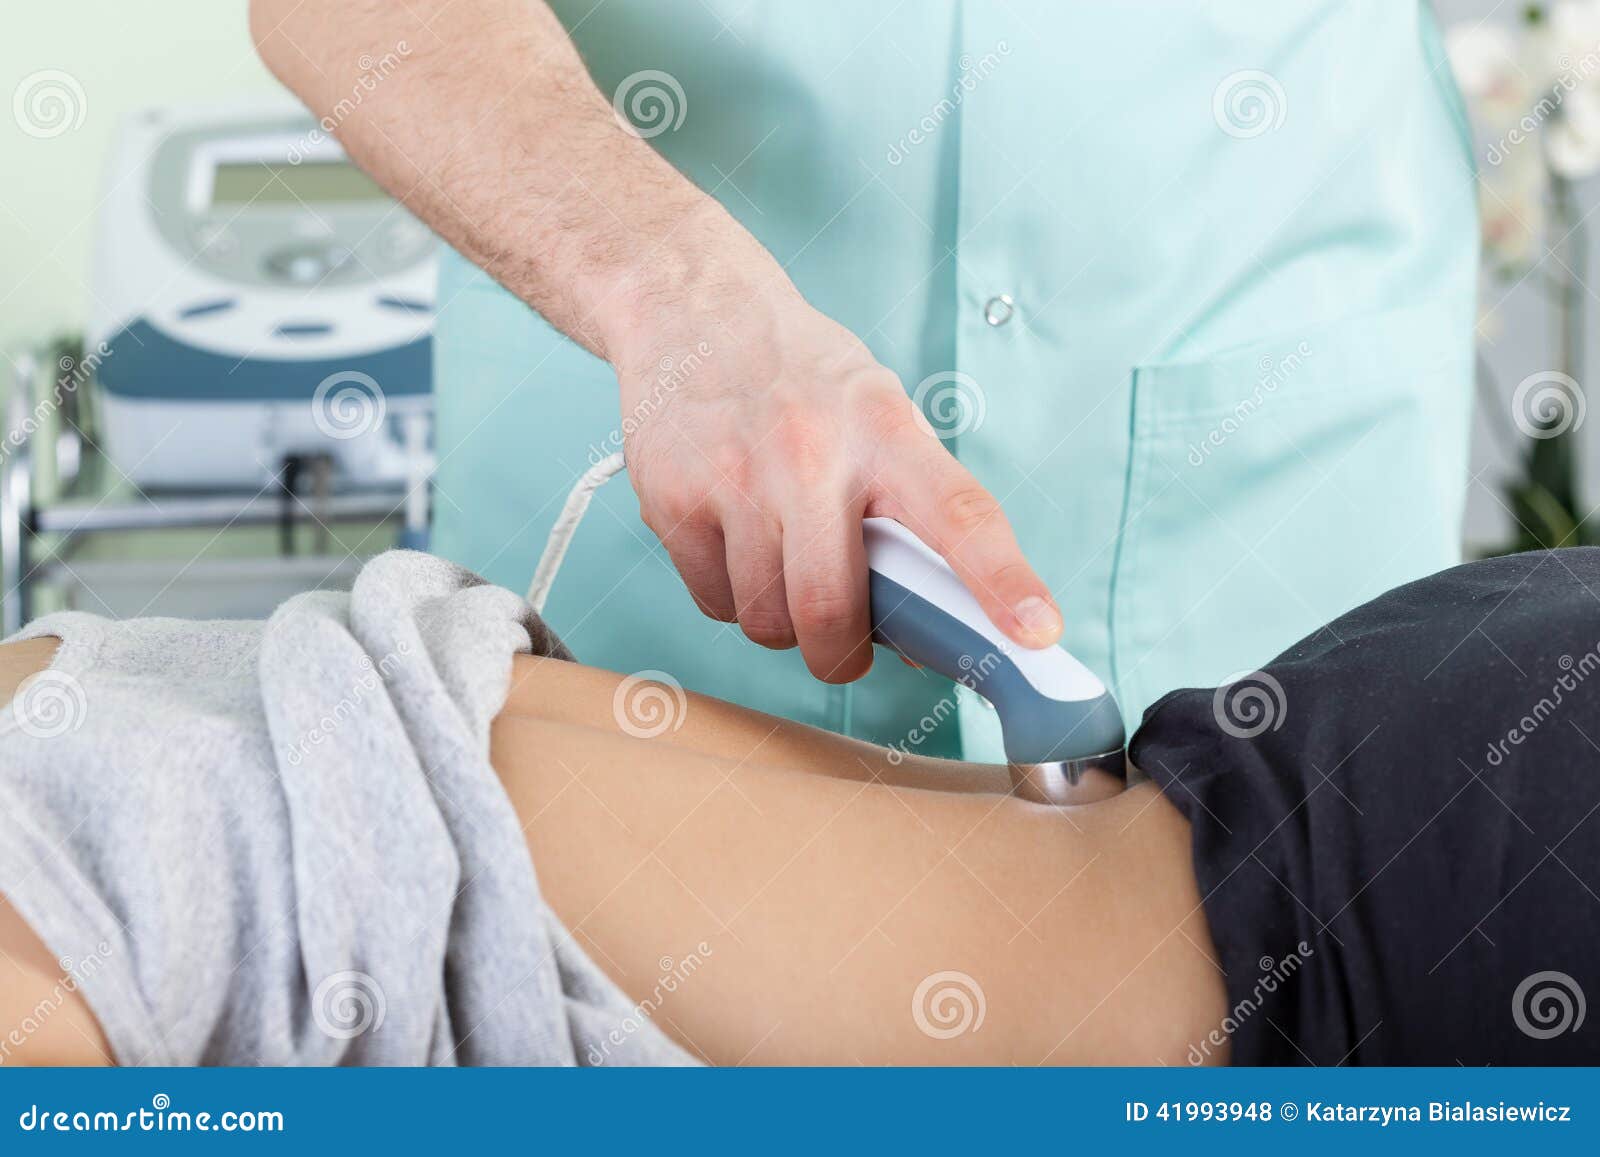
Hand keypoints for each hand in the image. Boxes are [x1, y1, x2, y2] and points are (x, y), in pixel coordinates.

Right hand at [613, 243, 1061, 683]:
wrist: (692, 310)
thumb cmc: (801, 379)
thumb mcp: (878, 413)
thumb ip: (910, 510)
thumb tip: (925, 634)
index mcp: (885, 430)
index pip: (959, 514)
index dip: (1003, 580)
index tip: (1038, 632)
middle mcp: (810, 451)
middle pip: (830, 608)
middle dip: (841, 655)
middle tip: (845, 649)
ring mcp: (735, 476)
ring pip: (766, 618)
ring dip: (781, 620)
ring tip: (781, 564)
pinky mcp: (671, 499)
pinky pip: (712, 602)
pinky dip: (730, 596)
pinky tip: (735, 544)